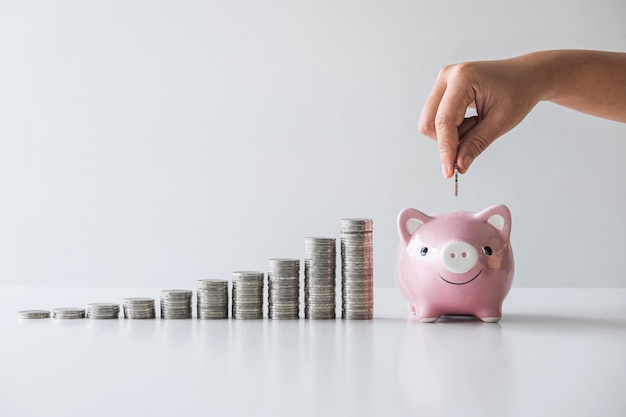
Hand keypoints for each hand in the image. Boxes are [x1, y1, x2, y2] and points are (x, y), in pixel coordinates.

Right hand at [418, 58, 539, 177]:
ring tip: (477, 123)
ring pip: (430, 123)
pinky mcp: (442, 89)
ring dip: (452, 134)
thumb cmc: (518, 92)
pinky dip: (452, 128)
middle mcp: (447, 76)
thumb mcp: (501, 122)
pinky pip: (436, 118)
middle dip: (448, 140)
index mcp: (462, 78)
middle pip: (429, 123)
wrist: (525, 76)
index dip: (446, 148)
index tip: (449, 171)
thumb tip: (458, 165)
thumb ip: (476, 143)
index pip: (444, 121)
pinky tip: (471, 119)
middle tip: (476, 135)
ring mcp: (442, 81)